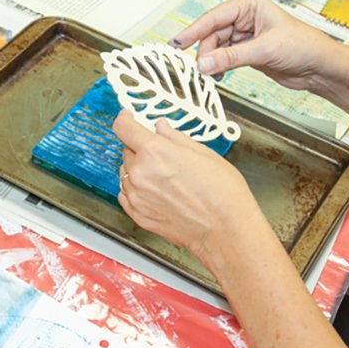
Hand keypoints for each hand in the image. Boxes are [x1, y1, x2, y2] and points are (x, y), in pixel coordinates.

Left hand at [114, 110, 262, 266]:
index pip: (124, 127)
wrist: (225, 229)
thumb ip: (175, 138)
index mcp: (155, 152)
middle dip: (140, 148)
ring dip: (137, 170)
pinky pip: (126, 195)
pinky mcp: (138, 215)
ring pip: (125, 173)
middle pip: (126, 150)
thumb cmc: (222, 193)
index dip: (125, 119)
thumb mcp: (203, 153)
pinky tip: (156, 191)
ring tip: (164, 177)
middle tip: (162, 154)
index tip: (128, 118)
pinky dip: (135, 189)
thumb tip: (162, 128)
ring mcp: (136, 196)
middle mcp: (140, 173)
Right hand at [171, 0, 337, 91]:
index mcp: (249, 5)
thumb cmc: (303, 46)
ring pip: (215, 48)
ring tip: (212, 75)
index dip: (193, 31)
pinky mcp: (246, 51)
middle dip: (205, 52)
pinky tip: (219, 75)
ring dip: (212, 62)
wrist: (319, 66)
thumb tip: (203, 64)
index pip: (213, 17)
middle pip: (212, 34)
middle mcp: (244, 17)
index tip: (177, 43)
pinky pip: (223, 58)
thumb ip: (231, 58)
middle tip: (200, 69)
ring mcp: (244, 35)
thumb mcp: (264, 50)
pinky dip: (219, 67)